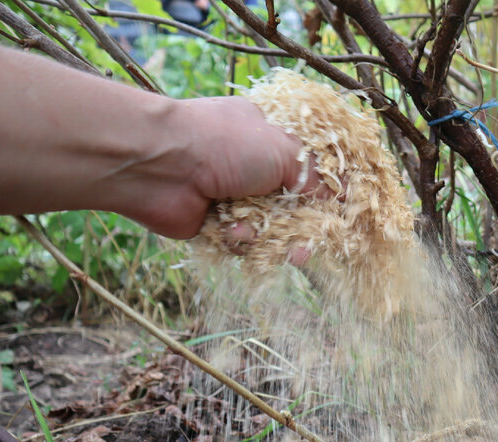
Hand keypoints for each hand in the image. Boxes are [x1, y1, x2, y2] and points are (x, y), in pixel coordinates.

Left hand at [110, 97, 325, 239]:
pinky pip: (241, 243)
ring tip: (265, 240)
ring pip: (267, 228)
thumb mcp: (283, 150)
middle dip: (299, 228)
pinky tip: (232, 232)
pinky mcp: (212, 224)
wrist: (159, 164)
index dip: (322, 192)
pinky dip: (240, 241)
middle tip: (305, 248)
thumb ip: (315, 176)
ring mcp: (230, 195)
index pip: (305, 168)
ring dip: (268, 236)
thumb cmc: (223, 144)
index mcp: (266, 137)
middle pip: (289, 204)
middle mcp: (248, 166)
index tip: (336, 214)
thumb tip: (338, 197)